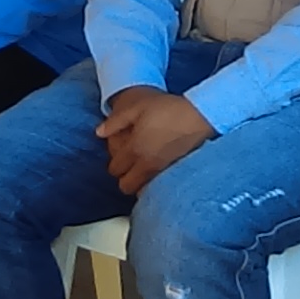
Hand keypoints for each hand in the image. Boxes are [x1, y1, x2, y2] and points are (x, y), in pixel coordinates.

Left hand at [96, 86, 215, 194]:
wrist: (200, 115)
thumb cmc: (169, 109)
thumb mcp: (137, 108)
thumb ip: (115, 121)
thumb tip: (99, 132)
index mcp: (135, 149)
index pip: (114, 169)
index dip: (115, 161)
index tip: (122, 153)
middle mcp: (146, 165)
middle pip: (125, 185)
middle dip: (125, 176)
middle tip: (131, 163)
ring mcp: (161, 171)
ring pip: (141, 190)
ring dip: (139, 182)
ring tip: (144, 167)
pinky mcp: (175, 173)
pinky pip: (157, 187)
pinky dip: (153, 184)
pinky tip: (158, 170)